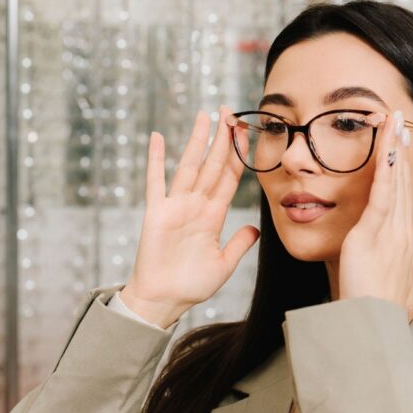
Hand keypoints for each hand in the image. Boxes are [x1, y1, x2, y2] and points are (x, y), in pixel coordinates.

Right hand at [122, 106, 259, 327]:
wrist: (164, 300)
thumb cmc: (191, 286)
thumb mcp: (224, 265)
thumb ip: (238, 244)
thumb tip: (256, 228)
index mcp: (213, 216)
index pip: (230, 178)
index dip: (239, 155)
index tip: (247, 132)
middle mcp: (196, 206)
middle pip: (213, 165)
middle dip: (223, 139)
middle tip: (230, 111)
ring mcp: (176, 207)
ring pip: (190, 166)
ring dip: (197, 141)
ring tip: (205, 116)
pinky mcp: (157, 213)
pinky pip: (156, 182)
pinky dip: (156, 160)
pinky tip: (159, 138)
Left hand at [337, 109, 412, 319]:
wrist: (372, 323)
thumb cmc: (377, 302)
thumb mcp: (396, 269)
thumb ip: (411, 246)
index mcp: (405, 236)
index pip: (405, 192)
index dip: (404, 164)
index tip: (402, 140)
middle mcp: (403, 229)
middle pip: (403, 180)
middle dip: (401, 148)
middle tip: (401, 117)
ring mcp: (390, 231)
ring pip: (395, 182)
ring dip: (393, 149)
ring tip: (394, 120)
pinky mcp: (372, 235)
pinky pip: (381, 197)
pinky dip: (384, 171)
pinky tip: (385, 150)